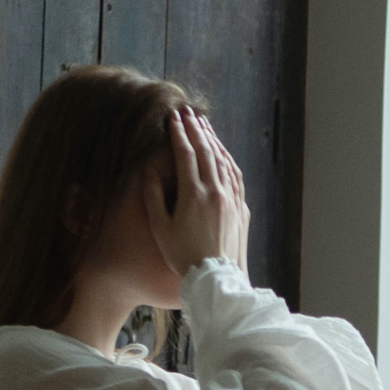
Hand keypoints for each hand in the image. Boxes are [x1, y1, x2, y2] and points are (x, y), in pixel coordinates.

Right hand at [153, 108, 249, 275]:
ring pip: (223, 161)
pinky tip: (222, 151)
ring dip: (213, 140)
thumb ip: (153, 196)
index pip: (186, 154)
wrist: (216, 278)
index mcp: (193, 195)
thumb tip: (148, 170)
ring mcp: (231, 199)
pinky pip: (235, 175)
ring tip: (204, 124)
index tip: (172, 118)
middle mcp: (216, 192)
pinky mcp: (241, 207)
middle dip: (196, 129)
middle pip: (206, 151)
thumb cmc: (182, 256)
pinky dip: (227, 158)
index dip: (178, 134)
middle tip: (188, 112)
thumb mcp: (160, 228)